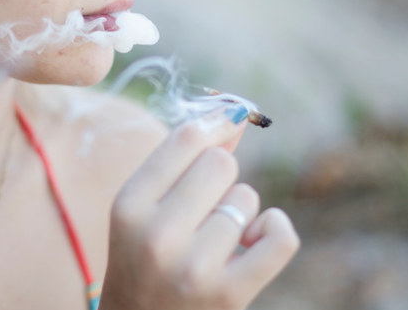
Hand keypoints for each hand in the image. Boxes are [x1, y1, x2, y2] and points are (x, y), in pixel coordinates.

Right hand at [100, 109, 298, 309]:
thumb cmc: (144, 258)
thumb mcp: (144, 208)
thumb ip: (182, 160)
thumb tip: (233, 116)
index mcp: (129, 205)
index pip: (186, 138)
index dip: (216, 123)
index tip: (229, 120)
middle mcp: (156, 234)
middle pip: (220, 162)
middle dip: (220, 176)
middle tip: (204, 205)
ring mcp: (193, 267)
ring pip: (246, 198)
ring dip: (239, 212)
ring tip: (213, 239)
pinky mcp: (229, 294)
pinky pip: (278, 236)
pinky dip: (275, 229)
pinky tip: (256, 238)